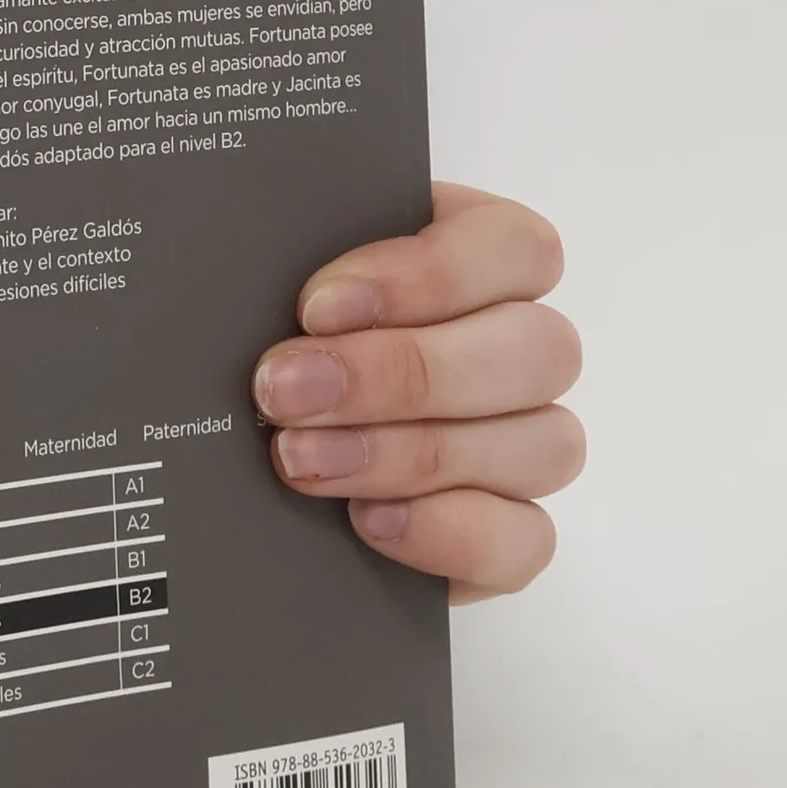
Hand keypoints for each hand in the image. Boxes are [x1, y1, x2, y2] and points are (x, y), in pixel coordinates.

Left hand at [252, 183, 583, 603]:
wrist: (244, 460)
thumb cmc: (274, 342)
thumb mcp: (276, 285)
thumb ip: (291, 262)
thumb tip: (257, 268)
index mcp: (481, 259)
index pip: (515, 247)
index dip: (429, 275)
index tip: (319, 306)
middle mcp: (520, 349)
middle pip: (536, 350)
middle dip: (400, 374)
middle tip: (286, 390)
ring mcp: (527, 444)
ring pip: (543, 444)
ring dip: (411, 455)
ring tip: (302, 460)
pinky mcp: (510, 533)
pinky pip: (525, 540)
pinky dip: (449, 531)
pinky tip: (368, 519)